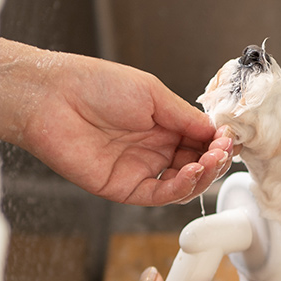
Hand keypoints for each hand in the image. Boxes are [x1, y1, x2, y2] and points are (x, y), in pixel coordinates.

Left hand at [0, 38, 238, 205]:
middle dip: (214, 160)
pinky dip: (180, 187)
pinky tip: (191, 172)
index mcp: (161, 125)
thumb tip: (216, 132)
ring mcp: (139, 169)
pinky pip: (159, 195)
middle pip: (196, 165)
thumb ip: (185, 117)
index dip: (217, 143)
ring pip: (182, 184)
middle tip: (222, 151)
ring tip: (210, 161)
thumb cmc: (94, 85)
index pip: (200, 141)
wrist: (51, 96)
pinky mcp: (123, 188)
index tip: (229, 138)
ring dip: (202, 175)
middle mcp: (152, 149)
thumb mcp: (152, 94)